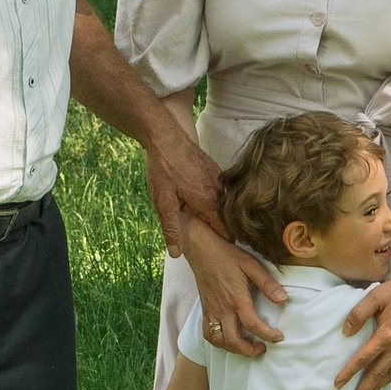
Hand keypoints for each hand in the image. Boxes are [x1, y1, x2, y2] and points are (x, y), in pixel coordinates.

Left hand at [144, 130, 226, 252]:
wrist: (165, 136)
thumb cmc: (164, 168)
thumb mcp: (163, 202)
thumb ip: (172, 228)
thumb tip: (177, 253)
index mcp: (210, 203)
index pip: (227, 233)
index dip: (220, 243)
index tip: (212, 248)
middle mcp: (220, 191)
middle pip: (224, 219)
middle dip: (212, 227)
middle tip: (194, 228)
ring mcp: (219, 179)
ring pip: (220, 204)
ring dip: (208, 211)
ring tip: (189, 210)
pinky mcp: (215, 170)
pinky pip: (216, 191)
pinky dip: (207, 197)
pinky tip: (191, 194)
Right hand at [186, 216, 284, 358]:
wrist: (201, 251)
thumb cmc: (227, 257)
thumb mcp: (252, 265)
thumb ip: (268, 284)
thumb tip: (283, 299)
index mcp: (237, 299)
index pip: (253, 325)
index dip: (268, 335)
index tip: (279, 337)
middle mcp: (223, 309)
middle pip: (233, 341)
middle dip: (249, 351)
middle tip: (262, 348)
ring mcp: (211, 312)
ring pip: (219, 341)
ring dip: (233, 349)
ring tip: (246, 345)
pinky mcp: (204, 311)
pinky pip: (208, 334)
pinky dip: (218, 342)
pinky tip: (228, 339)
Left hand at [336, 262, 390, 389]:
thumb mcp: (375, 296)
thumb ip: (358, 313)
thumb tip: (345, 333)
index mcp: (387, 335)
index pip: (363, 359)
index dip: (349, 372)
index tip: (338, 384)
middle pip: (377, 374)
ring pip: (390, 375)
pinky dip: (390, 380)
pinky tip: (383, 385)